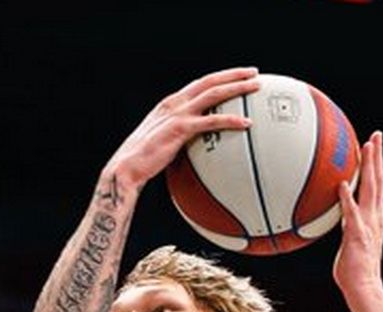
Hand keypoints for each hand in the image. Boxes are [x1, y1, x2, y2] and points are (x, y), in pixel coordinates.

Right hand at [103, 68, 259, 188]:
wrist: (127, 167)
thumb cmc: (144, 160)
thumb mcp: (163, 140)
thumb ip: (180, 135)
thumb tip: (196, 144)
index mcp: (170, 103)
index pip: (199, 84)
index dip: (219, 77)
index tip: (236, 75)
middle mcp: (174, 103)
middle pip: (209, 81)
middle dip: (233, 74)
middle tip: (253, 72)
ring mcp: (177, 114)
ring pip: (213, 94)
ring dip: (237, 87)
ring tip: (255, 87)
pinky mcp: (180, 129)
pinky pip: (211, 121)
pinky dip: (230, 120)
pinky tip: (246, 123)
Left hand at [333, 130, 382, 296]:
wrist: (363, 286)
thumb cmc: (354, 268)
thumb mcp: (350, 239)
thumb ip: (347, 223)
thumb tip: (337, 212)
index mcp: (375, 216)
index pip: (377, 184)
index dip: (377, 164)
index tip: (375, 144)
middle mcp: (375, 216)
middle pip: (378, 180)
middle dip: (378, 156)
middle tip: (377, 135)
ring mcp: (368, 224)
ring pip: (370, 190)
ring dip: (369, 167)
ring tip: (367, 147)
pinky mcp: (357, 234)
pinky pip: (351, 213)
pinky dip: (347, 198)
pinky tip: (341, 184)